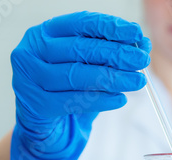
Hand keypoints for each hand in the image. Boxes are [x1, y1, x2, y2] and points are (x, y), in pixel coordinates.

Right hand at [10, 11, 150, 159]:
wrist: (46, 124)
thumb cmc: (67, 88)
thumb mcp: (89, 66)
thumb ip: (111, 53)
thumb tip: (143, 43)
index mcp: (45, 32)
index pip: (81, 23)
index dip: (111, 27)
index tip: (136, 33)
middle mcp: (32, 50)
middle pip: (80, 49)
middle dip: (117, 54)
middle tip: (142, 60)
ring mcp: (29, 78)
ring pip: (77, 75)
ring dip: (113, 78)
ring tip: (137, 81)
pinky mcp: (36, 104)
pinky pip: (73, 101)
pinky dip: (100, 100)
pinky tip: (120, 99)